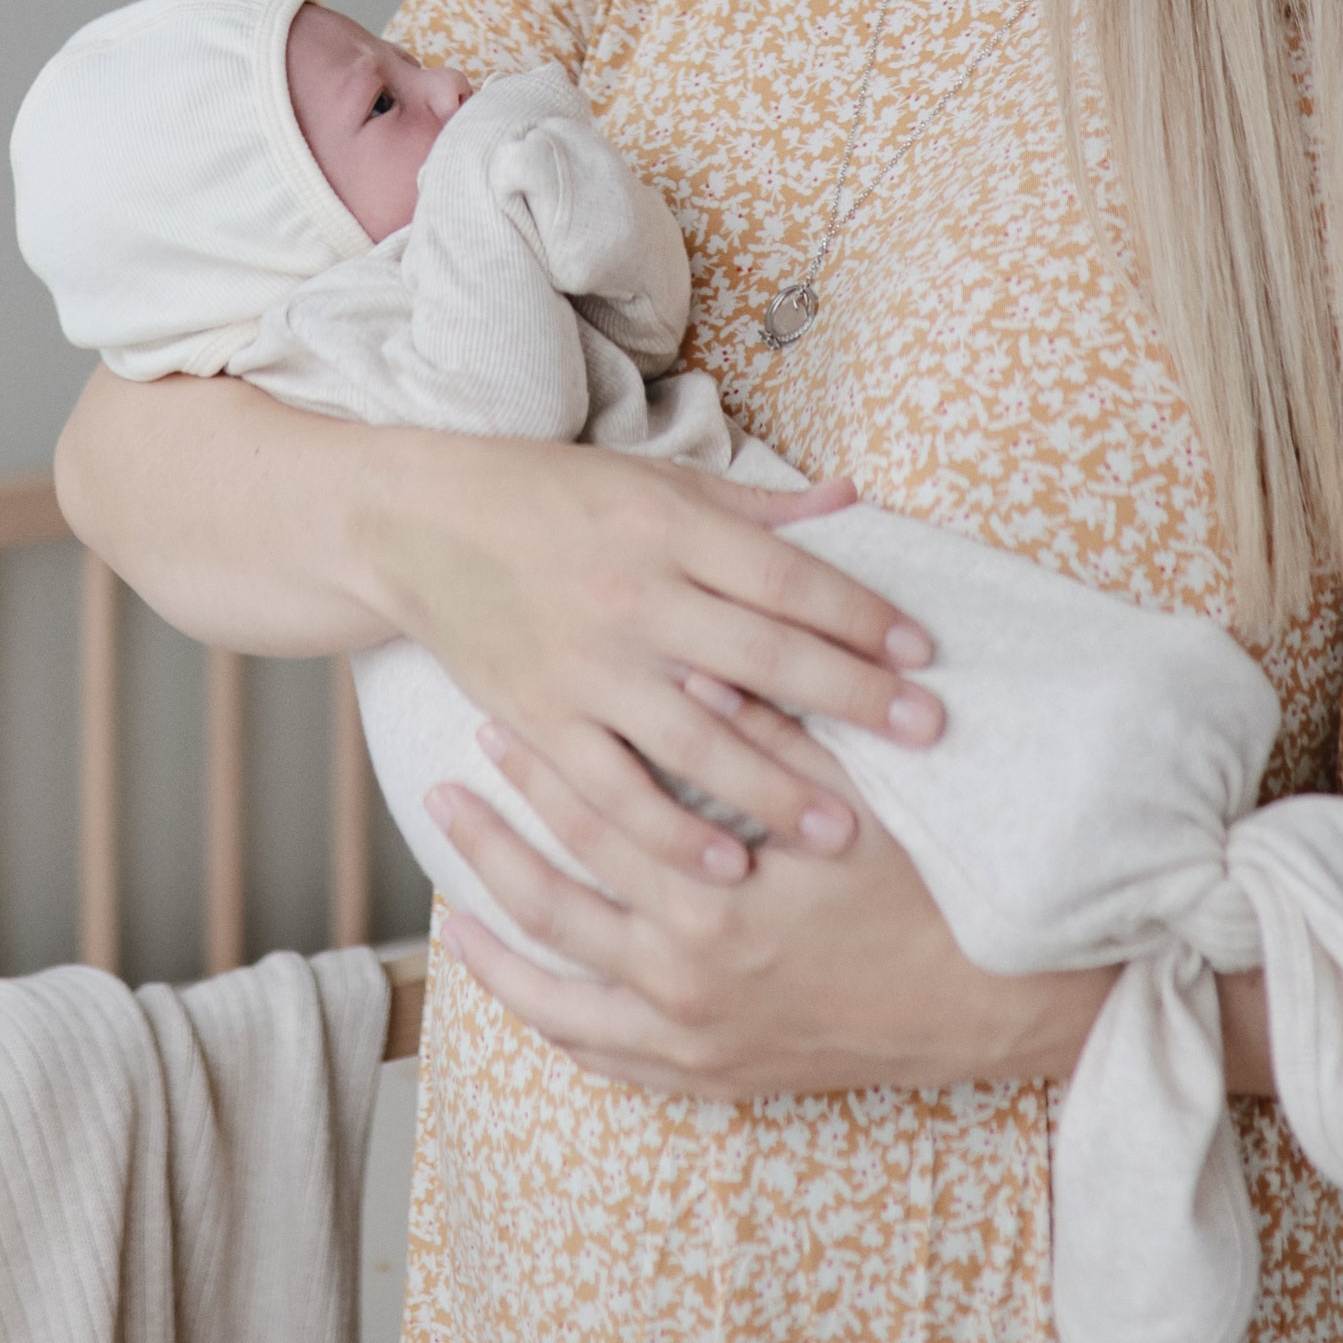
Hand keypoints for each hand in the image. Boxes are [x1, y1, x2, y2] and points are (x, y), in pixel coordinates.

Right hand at [360, 444, 945, 881]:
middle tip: (925, 735)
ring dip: (774, 788)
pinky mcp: (538, 718)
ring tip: (843, 829)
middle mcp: (634, 597)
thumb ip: (755, 509)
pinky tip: (722, 863)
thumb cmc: (551, 494)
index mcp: (669, 528)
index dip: (860, 614)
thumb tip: (853, 501)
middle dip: (851, 699)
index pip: (786, 577)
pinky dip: (667, 831)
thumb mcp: (655, 479)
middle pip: (762, 658)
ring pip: (696, 739)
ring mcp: (585, 665)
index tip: (923, 650)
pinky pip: (610, 789)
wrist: (418, 521)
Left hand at [429, 693, 1110, 1099]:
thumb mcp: (851, 796)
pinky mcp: (710, 1077)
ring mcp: (692, 1042)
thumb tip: (693, 659)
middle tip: (444, 794)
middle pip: (555, 904)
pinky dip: (552, 1022)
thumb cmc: (924, 888)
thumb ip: (768, 730)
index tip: (494, 724)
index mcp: (714, 903)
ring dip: (497, 946)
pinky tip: (519, 992)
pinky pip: (602, 1058)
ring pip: (557, 997)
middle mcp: (687, 983)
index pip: (598, 819)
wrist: (988, 1005)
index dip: (540, 770)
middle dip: (493, 845)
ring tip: (448, 908)